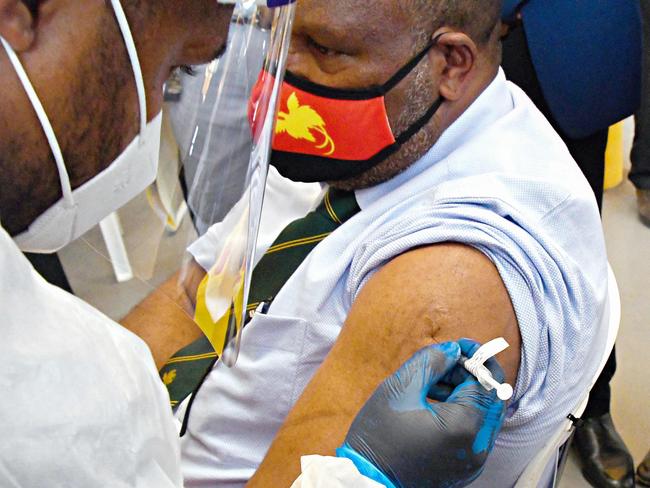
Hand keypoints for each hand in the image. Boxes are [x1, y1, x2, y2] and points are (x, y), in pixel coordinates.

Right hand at [337, 340, 506, 487]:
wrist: (366, 480)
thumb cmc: (379, 436)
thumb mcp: (399, 388)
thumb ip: (431, 361)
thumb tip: (453, 349)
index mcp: (464, 427)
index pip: (487, 383)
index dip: (477, 359)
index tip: (460, 345)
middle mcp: (476, 448)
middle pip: (489, 400)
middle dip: (470, 375)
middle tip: (445, 361)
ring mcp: (471, 462)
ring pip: (482, 416)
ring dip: (464, 393)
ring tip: (432, 383)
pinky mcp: (462, 468)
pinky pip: (472, 433)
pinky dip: (459, 413)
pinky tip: (433, 404)